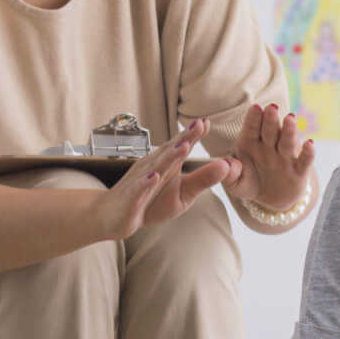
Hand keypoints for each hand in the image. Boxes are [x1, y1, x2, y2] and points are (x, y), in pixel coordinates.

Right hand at [95, 119, 232, 240]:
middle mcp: (152, 168)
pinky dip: (146, 183)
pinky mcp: (132, 199)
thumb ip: (203, 179)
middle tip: (199, 124)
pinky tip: (154, 176)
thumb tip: (227, 164)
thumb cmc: (149, 203)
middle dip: (184, 138)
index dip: (193, 134)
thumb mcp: (183, 193)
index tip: (207, 122)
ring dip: (169, 157)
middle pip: (170, 151)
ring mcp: (140, 182)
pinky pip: (139, 190)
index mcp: (165, 164)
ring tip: (184, 146)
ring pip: (156, 168)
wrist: (112, 216)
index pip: (180, 146)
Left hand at [219, 103, 315, 212]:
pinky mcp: (299, 171)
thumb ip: (228, 174)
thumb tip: (224, 165)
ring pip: (287, 142)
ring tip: (290, 119)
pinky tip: (309, 144)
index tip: (255, 108)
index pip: (252, 128)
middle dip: (271, 120)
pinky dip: (308, 153)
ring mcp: (285, 157)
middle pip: (270, 131)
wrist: (269, 199)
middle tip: (272, 108)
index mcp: (251, 143)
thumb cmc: (249, 183)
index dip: (254, 119)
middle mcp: (269, 146)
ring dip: (289, 131)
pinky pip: (304, 161)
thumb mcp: (235, 182)